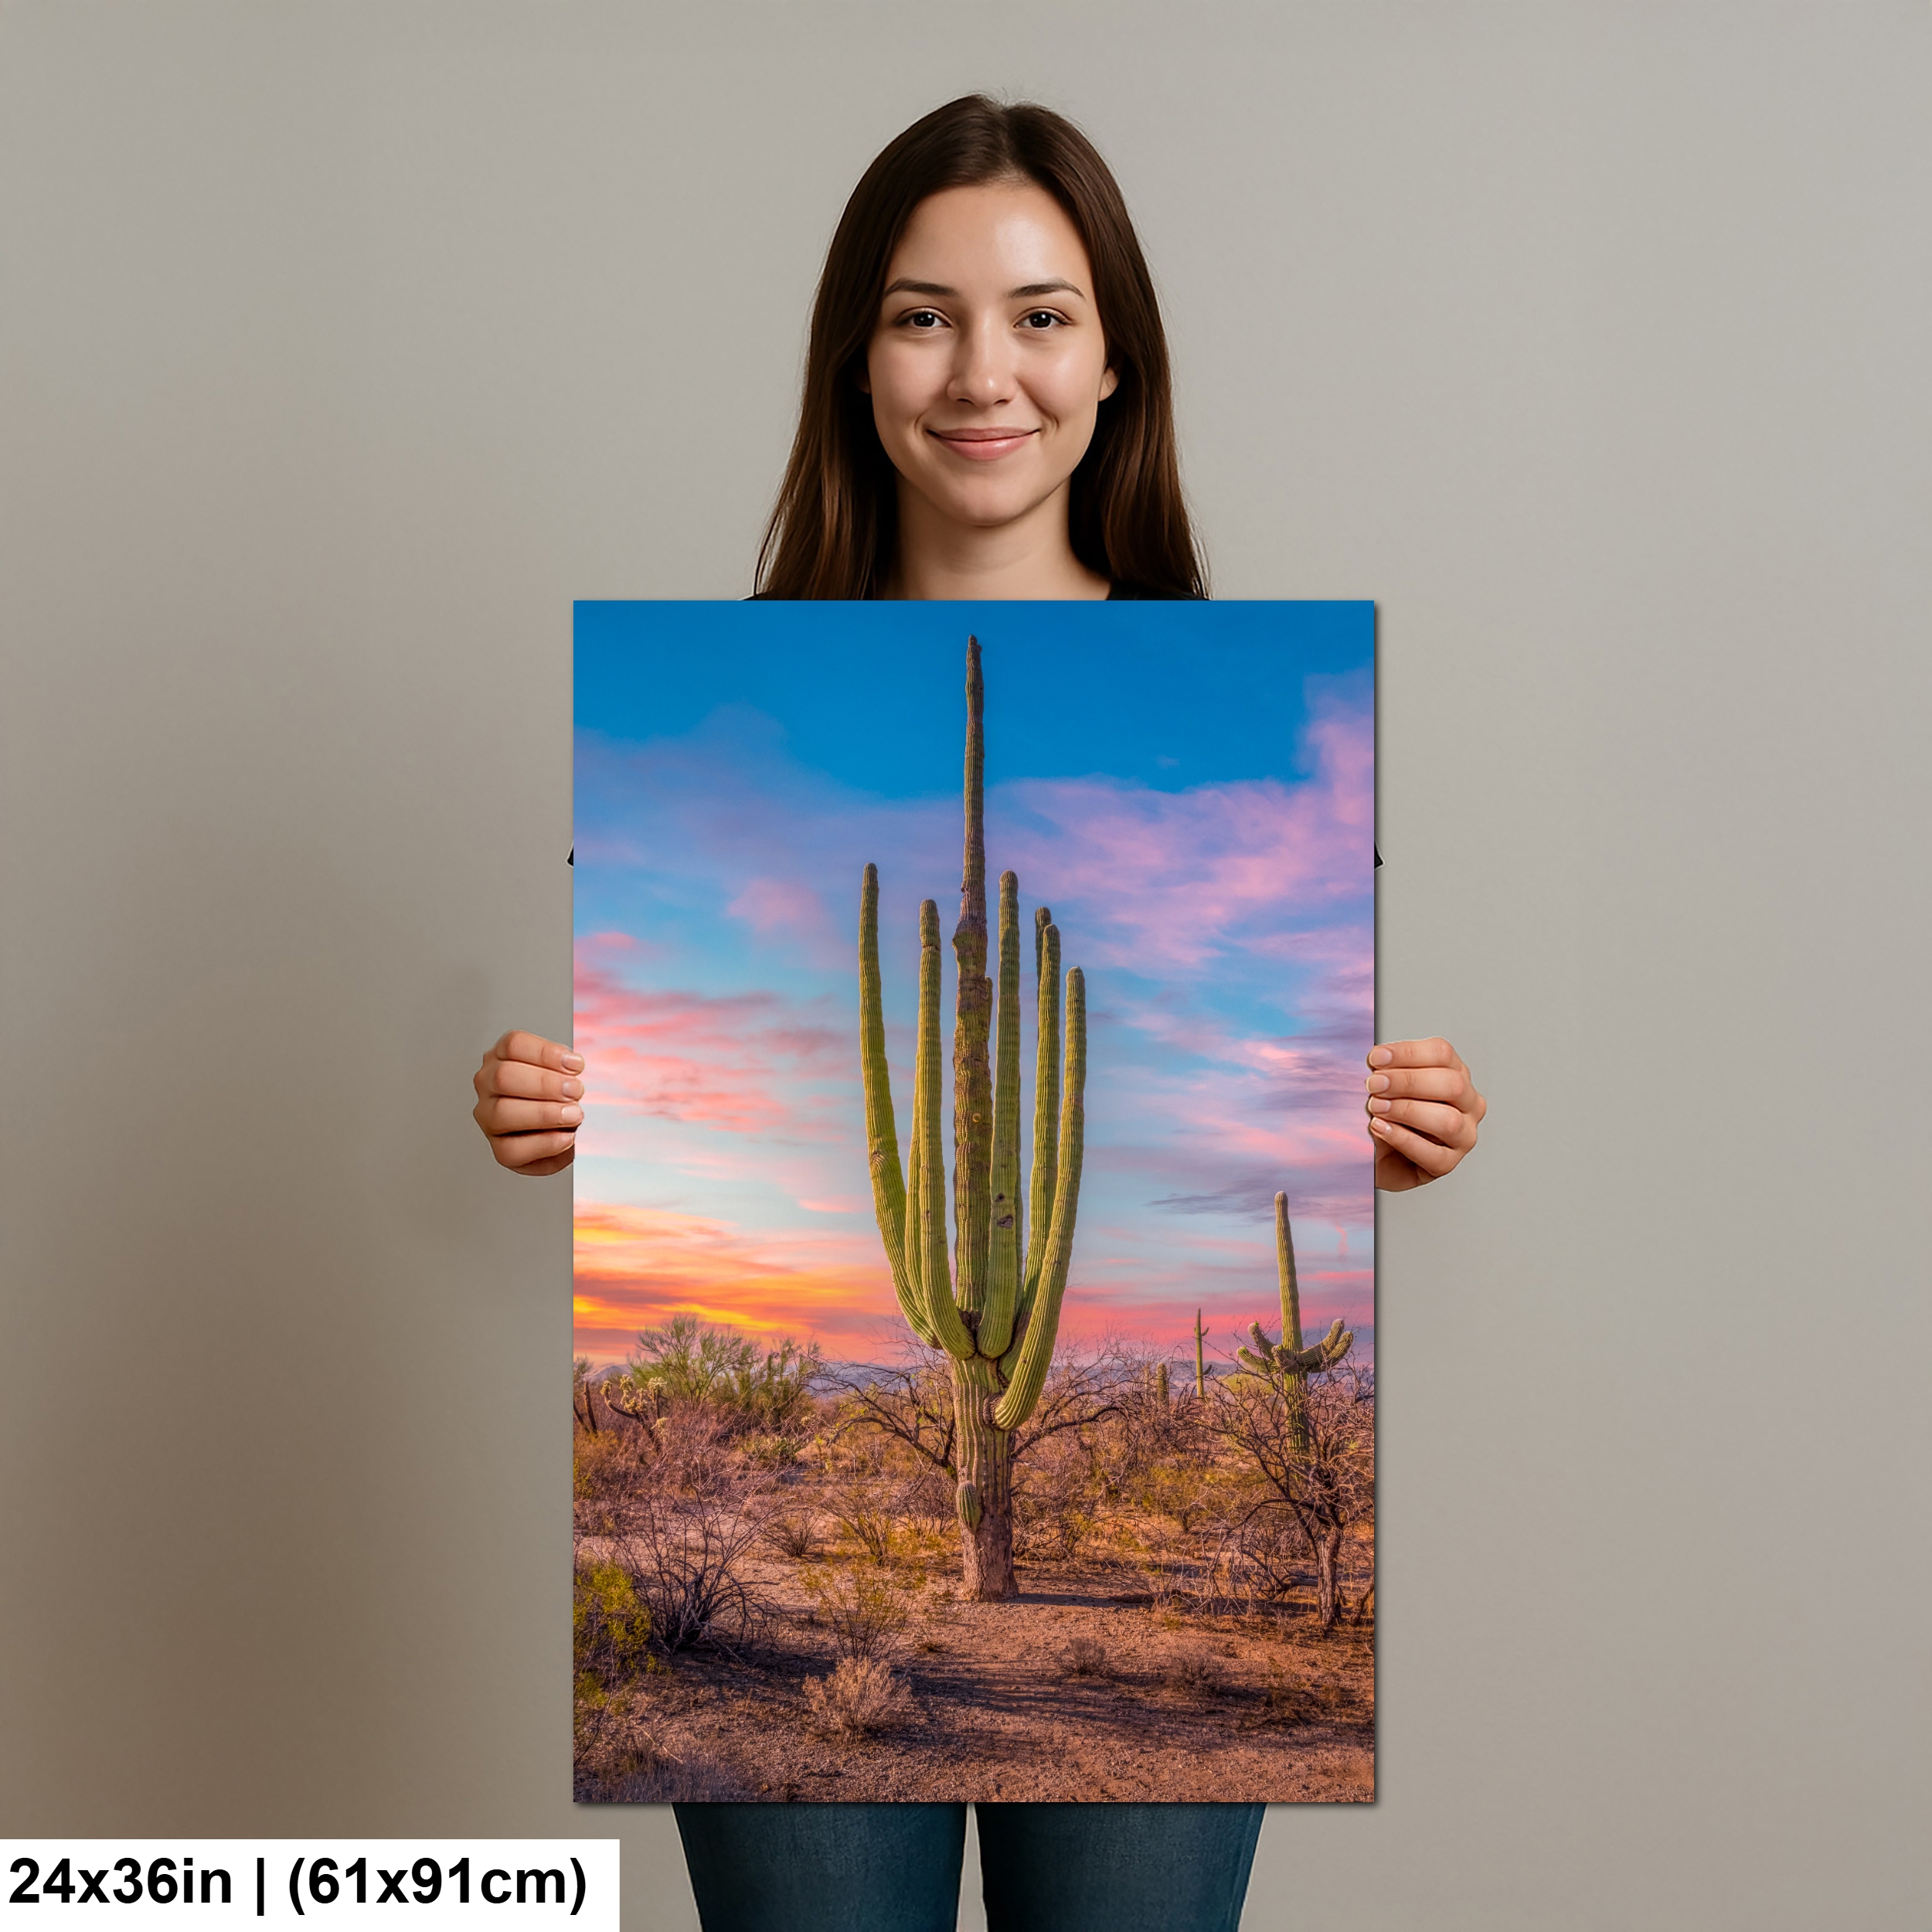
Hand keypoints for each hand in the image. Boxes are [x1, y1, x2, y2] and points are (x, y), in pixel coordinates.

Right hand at [472, 1031, 583, 1175]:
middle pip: (504, 1076)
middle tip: (575, 1090)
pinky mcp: (498, 1149)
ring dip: (545, 1113)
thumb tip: (573, 1066)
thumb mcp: (565, 1074)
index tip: (576, 1065)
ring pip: (503, 1112)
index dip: (546, 1053)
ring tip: (574, 1115)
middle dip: (545, 1084)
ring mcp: (488, 1117)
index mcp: (502, 1057)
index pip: (514, 1045)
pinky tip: (566, 1137)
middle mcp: (488, 1084)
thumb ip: (566, 1068)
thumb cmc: (560, 1098)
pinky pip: (513, 1148)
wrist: (563, 1135)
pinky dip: (546, 1143)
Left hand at [1366, 1037, 1484, 1191]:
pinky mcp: (1449, 1163)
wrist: (1375, 1156)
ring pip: (1448, 1120)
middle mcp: (1467, 1103)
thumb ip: (1385, 1073)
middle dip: (1407, 1082)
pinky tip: (1381, 1129)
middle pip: (1451, 1084)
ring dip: (1406, 1110)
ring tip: (1376, 1108)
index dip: (1408, 1053)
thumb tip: (1375, 1063)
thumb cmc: (1384, 1116)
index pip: (1442, 1054)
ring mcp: (1463, 1135)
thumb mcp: (1383, 1087)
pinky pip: (1433, 1154)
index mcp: (1455, 1073)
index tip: (1376, 1058)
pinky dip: (1403, 1139)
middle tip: (1374, 1084)